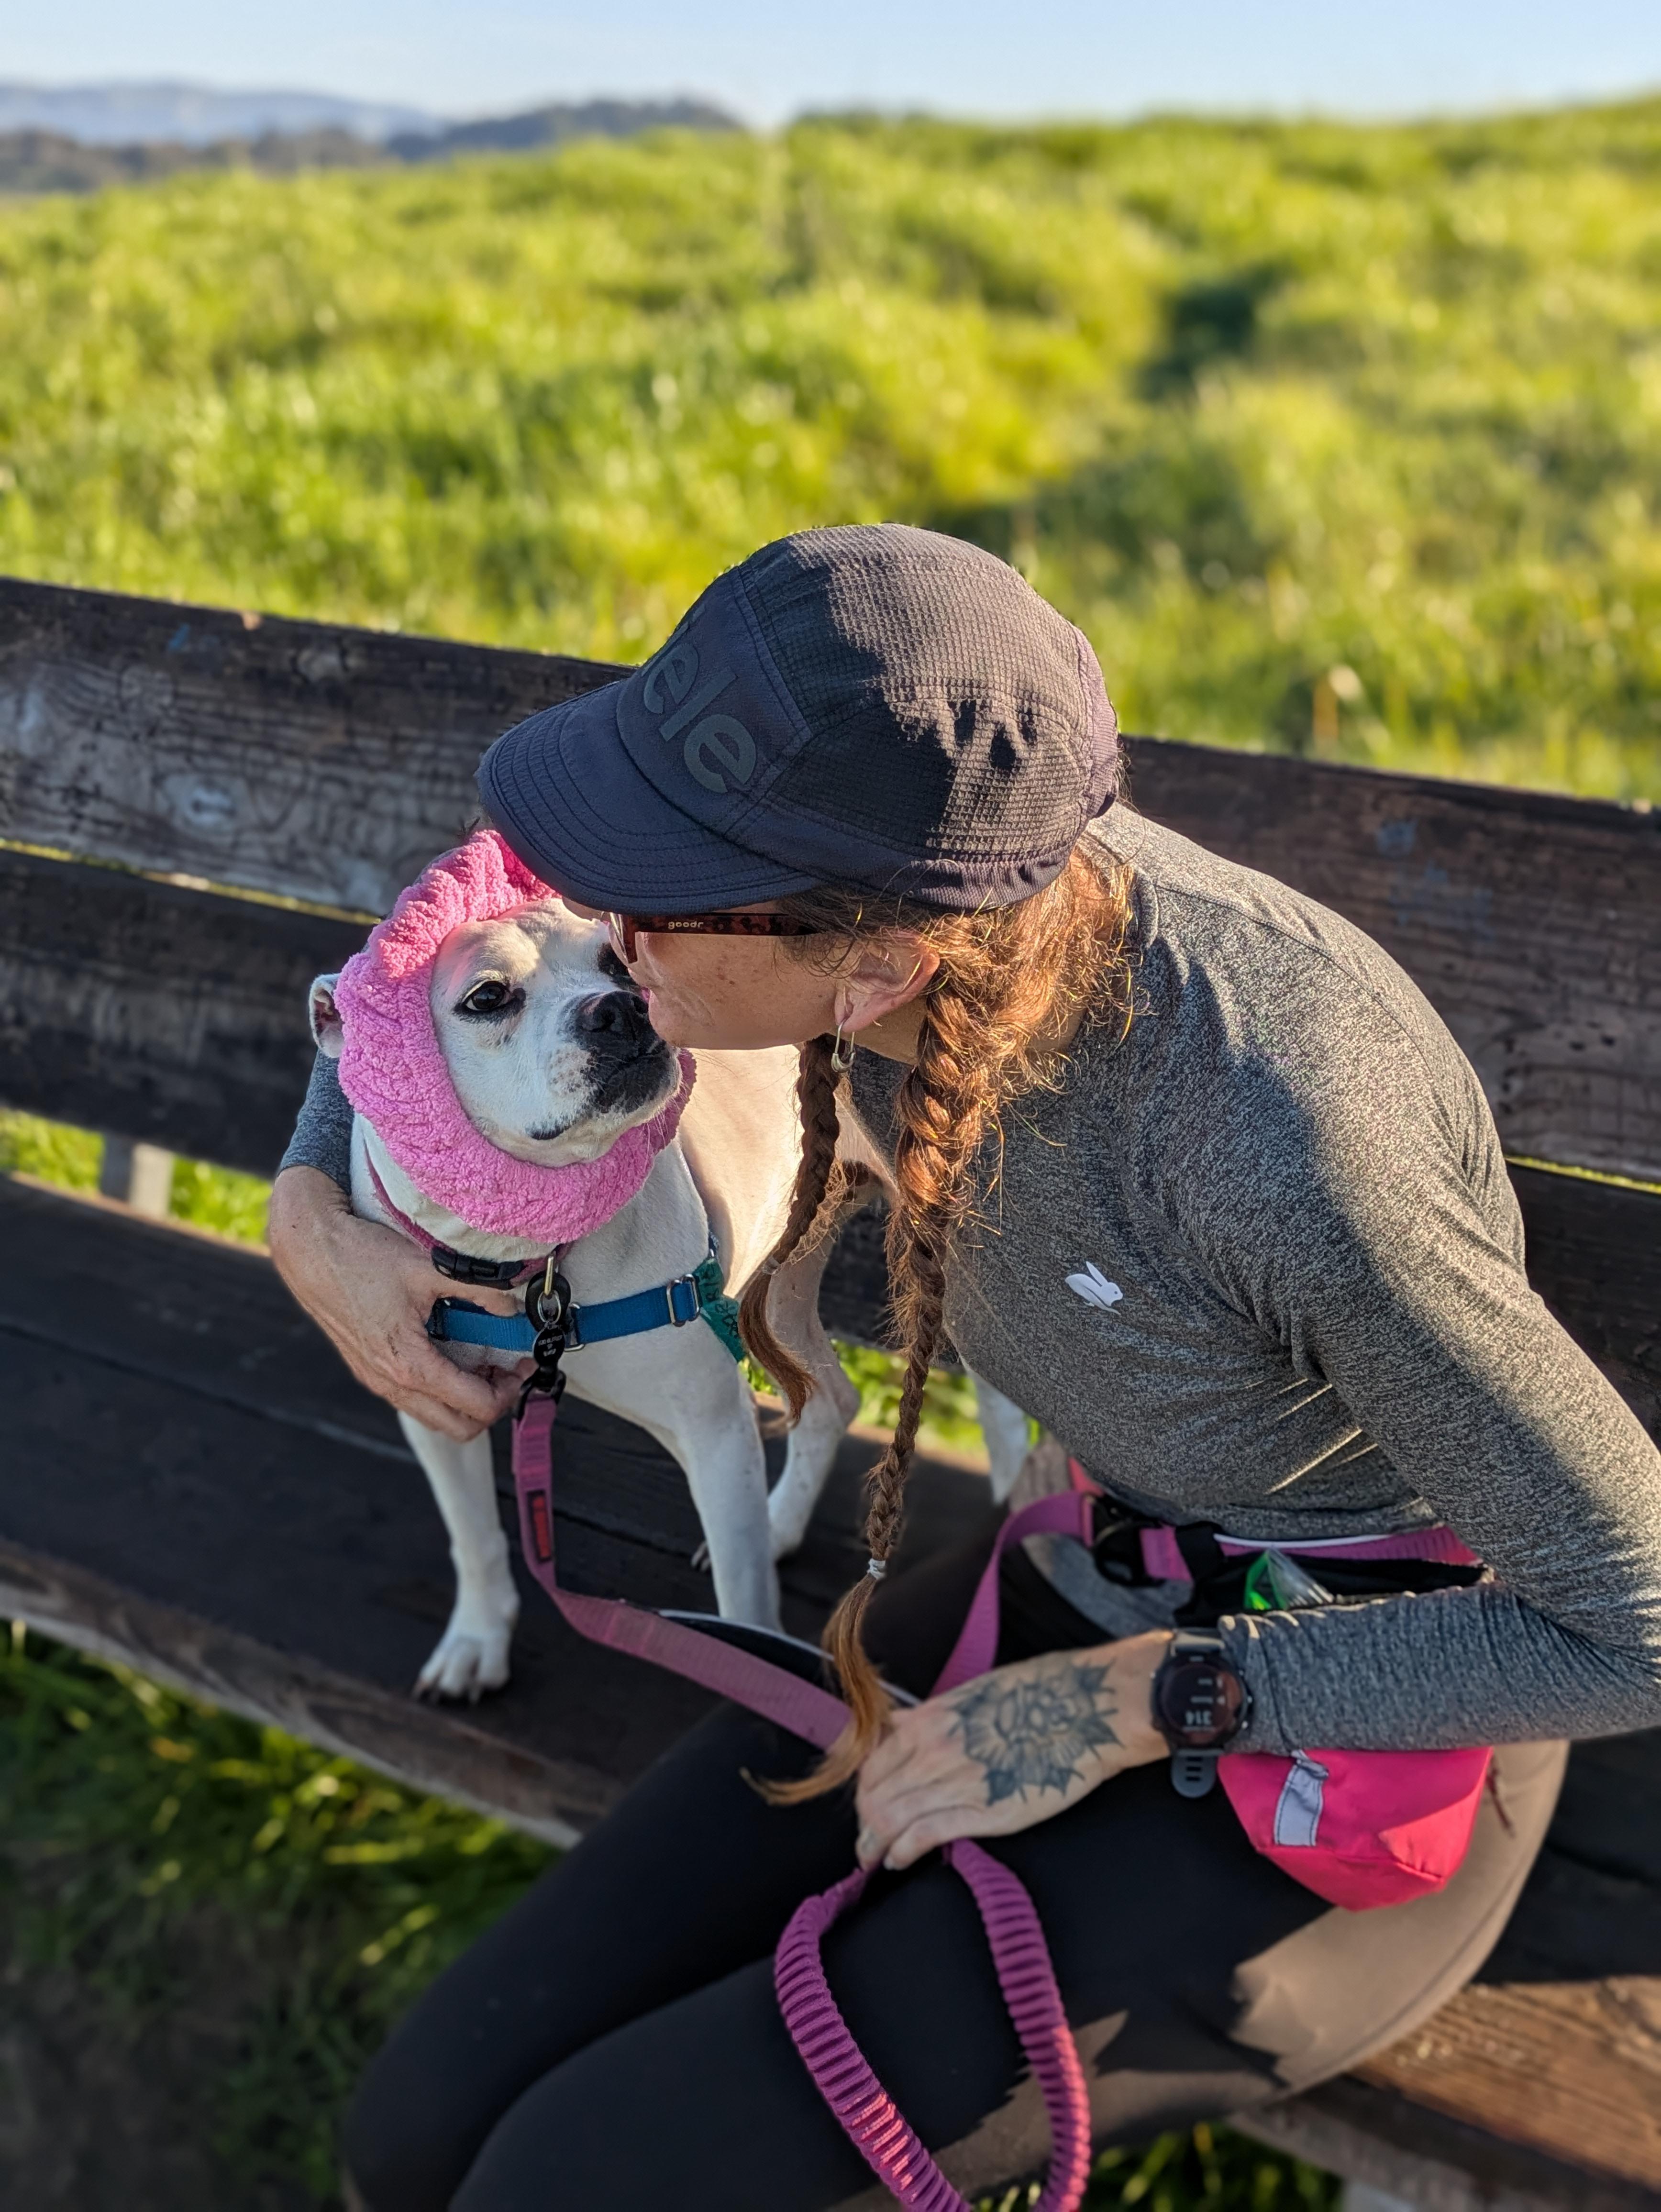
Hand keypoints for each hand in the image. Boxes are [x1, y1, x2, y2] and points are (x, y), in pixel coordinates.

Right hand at [268, 1167, 528, 1440]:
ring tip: (482, 1360)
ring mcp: (376, 1381)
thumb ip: (479, 1290)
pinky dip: (441, 1388)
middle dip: (492, 1403)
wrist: (310, 1252)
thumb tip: (513, 1306)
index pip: (477, 1406)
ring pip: (435, 1416)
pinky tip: (451, 1351)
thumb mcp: (429, 1267)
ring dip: (466, 1398)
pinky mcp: (369, 1371)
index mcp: (409, 1365)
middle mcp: (391, 1384)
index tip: (523, 1362)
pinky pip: (414, 1398)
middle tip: (507, 1369)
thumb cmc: (363, 1257)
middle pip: (459, 1427)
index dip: (511, 1389)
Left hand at [854, 1632, 1171, 1871]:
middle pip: (876, 1794)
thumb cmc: (1038, 1694)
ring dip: (875, 1843)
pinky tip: (897, 1862)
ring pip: (891, 1818)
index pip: (872, 1762)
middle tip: (865, 1841)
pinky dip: (902, 1852)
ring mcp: (956, 1780)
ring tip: (874, 1857)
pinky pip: (924, 1835)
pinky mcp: (984, 1811)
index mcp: (930, 1718)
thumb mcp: (972, 1693)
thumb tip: (903, 1728)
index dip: (864, 1790)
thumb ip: (933, 1716)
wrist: (1085, 1708)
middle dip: (865, 1823)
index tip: (865, 1805)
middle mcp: (933, 1749)